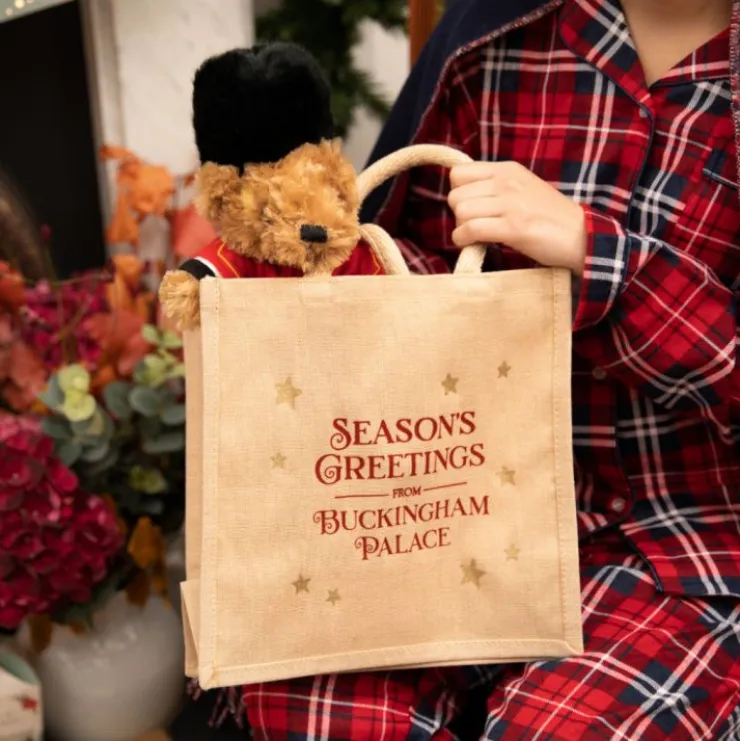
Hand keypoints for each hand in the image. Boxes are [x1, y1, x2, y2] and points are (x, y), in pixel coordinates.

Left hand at [448, 161, 586, 274]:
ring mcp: (510, 203)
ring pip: (461, 212)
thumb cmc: (549, 217)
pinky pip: (472, 229)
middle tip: (475, 226)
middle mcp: (506, 182)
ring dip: (462, 229)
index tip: (471, 208)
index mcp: (507, 170)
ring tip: (477, 236)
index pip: (458, 173)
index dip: (458, 194)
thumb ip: (495, 187)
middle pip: (455, 195)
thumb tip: (463, 198)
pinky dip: (465, 240)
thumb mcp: (522, 189)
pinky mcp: (514, 227)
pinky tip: (473, 245)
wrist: (581, 235)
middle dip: (459, 215)